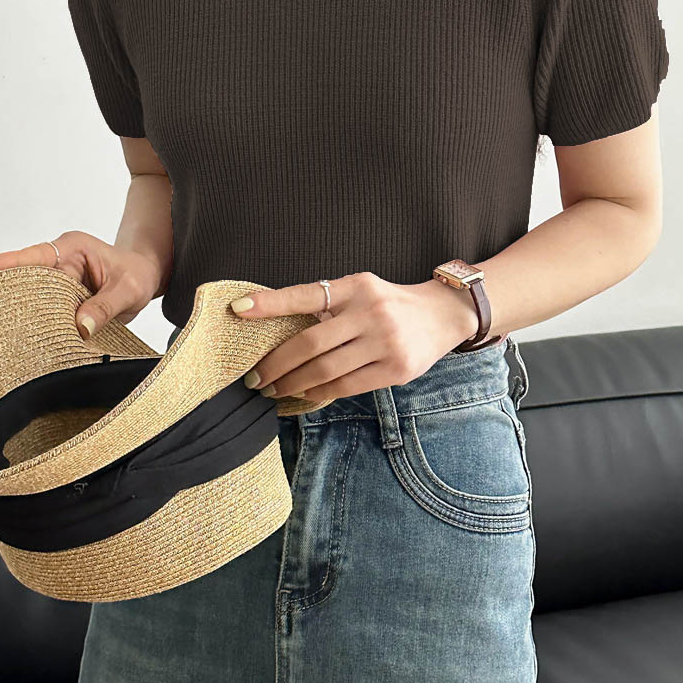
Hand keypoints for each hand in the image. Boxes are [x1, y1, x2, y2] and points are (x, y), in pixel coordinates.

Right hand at [0, 231, 165, 338]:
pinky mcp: (57, 297)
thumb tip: (82, 327)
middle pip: (25, 277)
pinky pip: (42, 309)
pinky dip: (36, 321)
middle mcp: (59, 261)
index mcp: (73, 249)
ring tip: (3, 330)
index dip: (8, 263)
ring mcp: (56, 279)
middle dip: (8, 293)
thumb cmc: (137, 275)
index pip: (36, 256)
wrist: (144, 277)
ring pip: (31, 296)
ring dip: (23, 312)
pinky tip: (25, 337)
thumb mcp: (129, 290)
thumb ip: (106, 307)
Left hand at [229, 271, 480, 401]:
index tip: (238, 309)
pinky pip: (348, 387)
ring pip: (326, 370)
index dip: (270, 302)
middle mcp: (371, 311)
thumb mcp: (361, 291)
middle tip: (255, 378)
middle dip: (277, 364)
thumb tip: (278, 330)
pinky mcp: (397, 369)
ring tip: (274, 391)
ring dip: (293, 384)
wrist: (443, 314)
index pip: (306, 294)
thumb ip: (328, 306)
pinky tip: (304, 396)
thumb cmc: (390, 304)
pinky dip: (320, 394)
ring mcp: (385, 341)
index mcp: (356, 286)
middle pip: (310, 343)